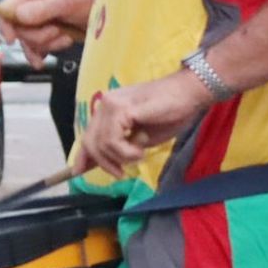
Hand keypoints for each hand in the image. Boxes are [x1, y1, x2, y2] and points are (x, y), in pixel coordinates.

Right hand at [0, 0, 94, 65]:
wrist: (112, 12)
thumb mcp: (69, 1)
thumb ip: (44, 8)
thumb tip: (18, 16)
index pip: (7, 7)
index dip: (6, 24)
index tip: (12, 39)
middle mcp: (33, 5)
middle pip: (18, 28)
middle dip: (38, 35)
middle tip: (57, 31)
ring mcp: (40, 21)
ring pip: (28, 40)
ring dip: (46, 44)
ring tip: (65, 38)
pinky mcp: (48, 34)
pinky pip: (35, 49)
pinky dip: (42, 54)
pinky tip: (48, 56)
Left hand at [73, 70, 211, 177]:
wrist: (189, 94)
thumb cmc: (170, 114)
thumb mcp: (141, 137)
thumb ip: (122, 145)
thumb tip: (107, 162)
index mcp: (108, 109)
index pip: (88, 135)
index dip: (82, 155)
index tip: (77, 172)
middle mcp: (105, 104)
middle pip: (90, 141)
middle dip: (104, 163)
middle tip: (121, 174)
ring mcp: (112, 105)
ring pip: (101, 144)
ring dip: (122, 158)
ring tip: (140, 154)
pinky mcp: (122, 109)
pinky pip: (113, 141)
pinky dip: (127, 152)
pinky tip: (141, 150)